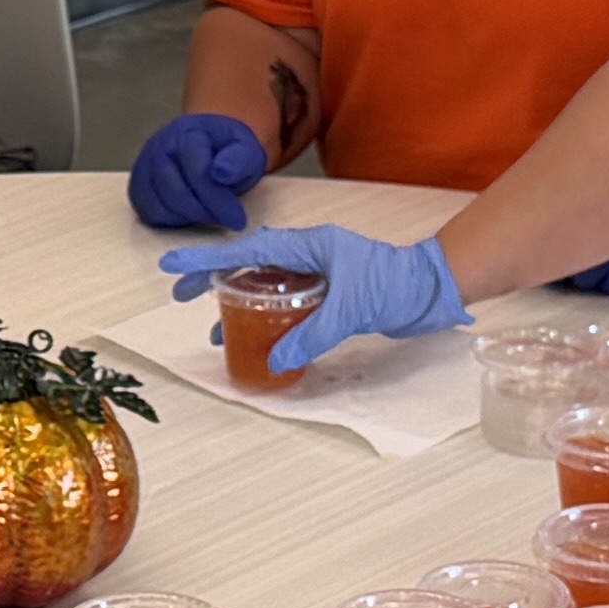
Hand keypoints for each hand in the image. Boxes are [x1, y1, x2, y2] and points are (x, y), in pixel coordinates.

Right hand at [124, 112, 272, 231]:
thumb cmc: (227, 150)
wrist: (207, 145)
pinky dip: (170, 221)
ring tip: (209, 214)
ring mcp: (144, 167)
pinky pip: (148, 212)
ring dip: (187, 218)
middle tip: (225, 221)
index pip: (198, 172)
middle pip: (175, 191)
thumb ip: (239, 159)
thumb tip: (221, 174)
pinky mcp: (137, 186)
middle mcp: (158, 147)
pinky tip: (189, 215)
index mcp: (187, 133)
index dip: (218, 200)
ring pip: (159, 205)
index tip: (238, 220)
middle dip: (203, 212)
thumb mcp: (246, 149)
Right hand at [159, 225, 467, 380]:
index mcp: (309, 245)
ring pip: (267, 285)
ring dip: (241, 302)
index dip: (209, 259)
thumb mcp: (351, 309)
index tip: (175, 267)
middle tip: (183, 293)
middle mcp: (309, 254)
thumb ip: (312, 335)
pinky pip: (288, 301)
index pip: (249, 249)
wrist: (433, 288)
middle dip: (215, 277)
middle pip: (250, 263)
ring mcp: (318, 272)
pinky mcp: (329, 292)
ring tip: (218, 330)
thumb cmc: (397, 285)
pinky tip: (261, 338)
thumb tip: (275, 361)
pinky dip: (269, 317)